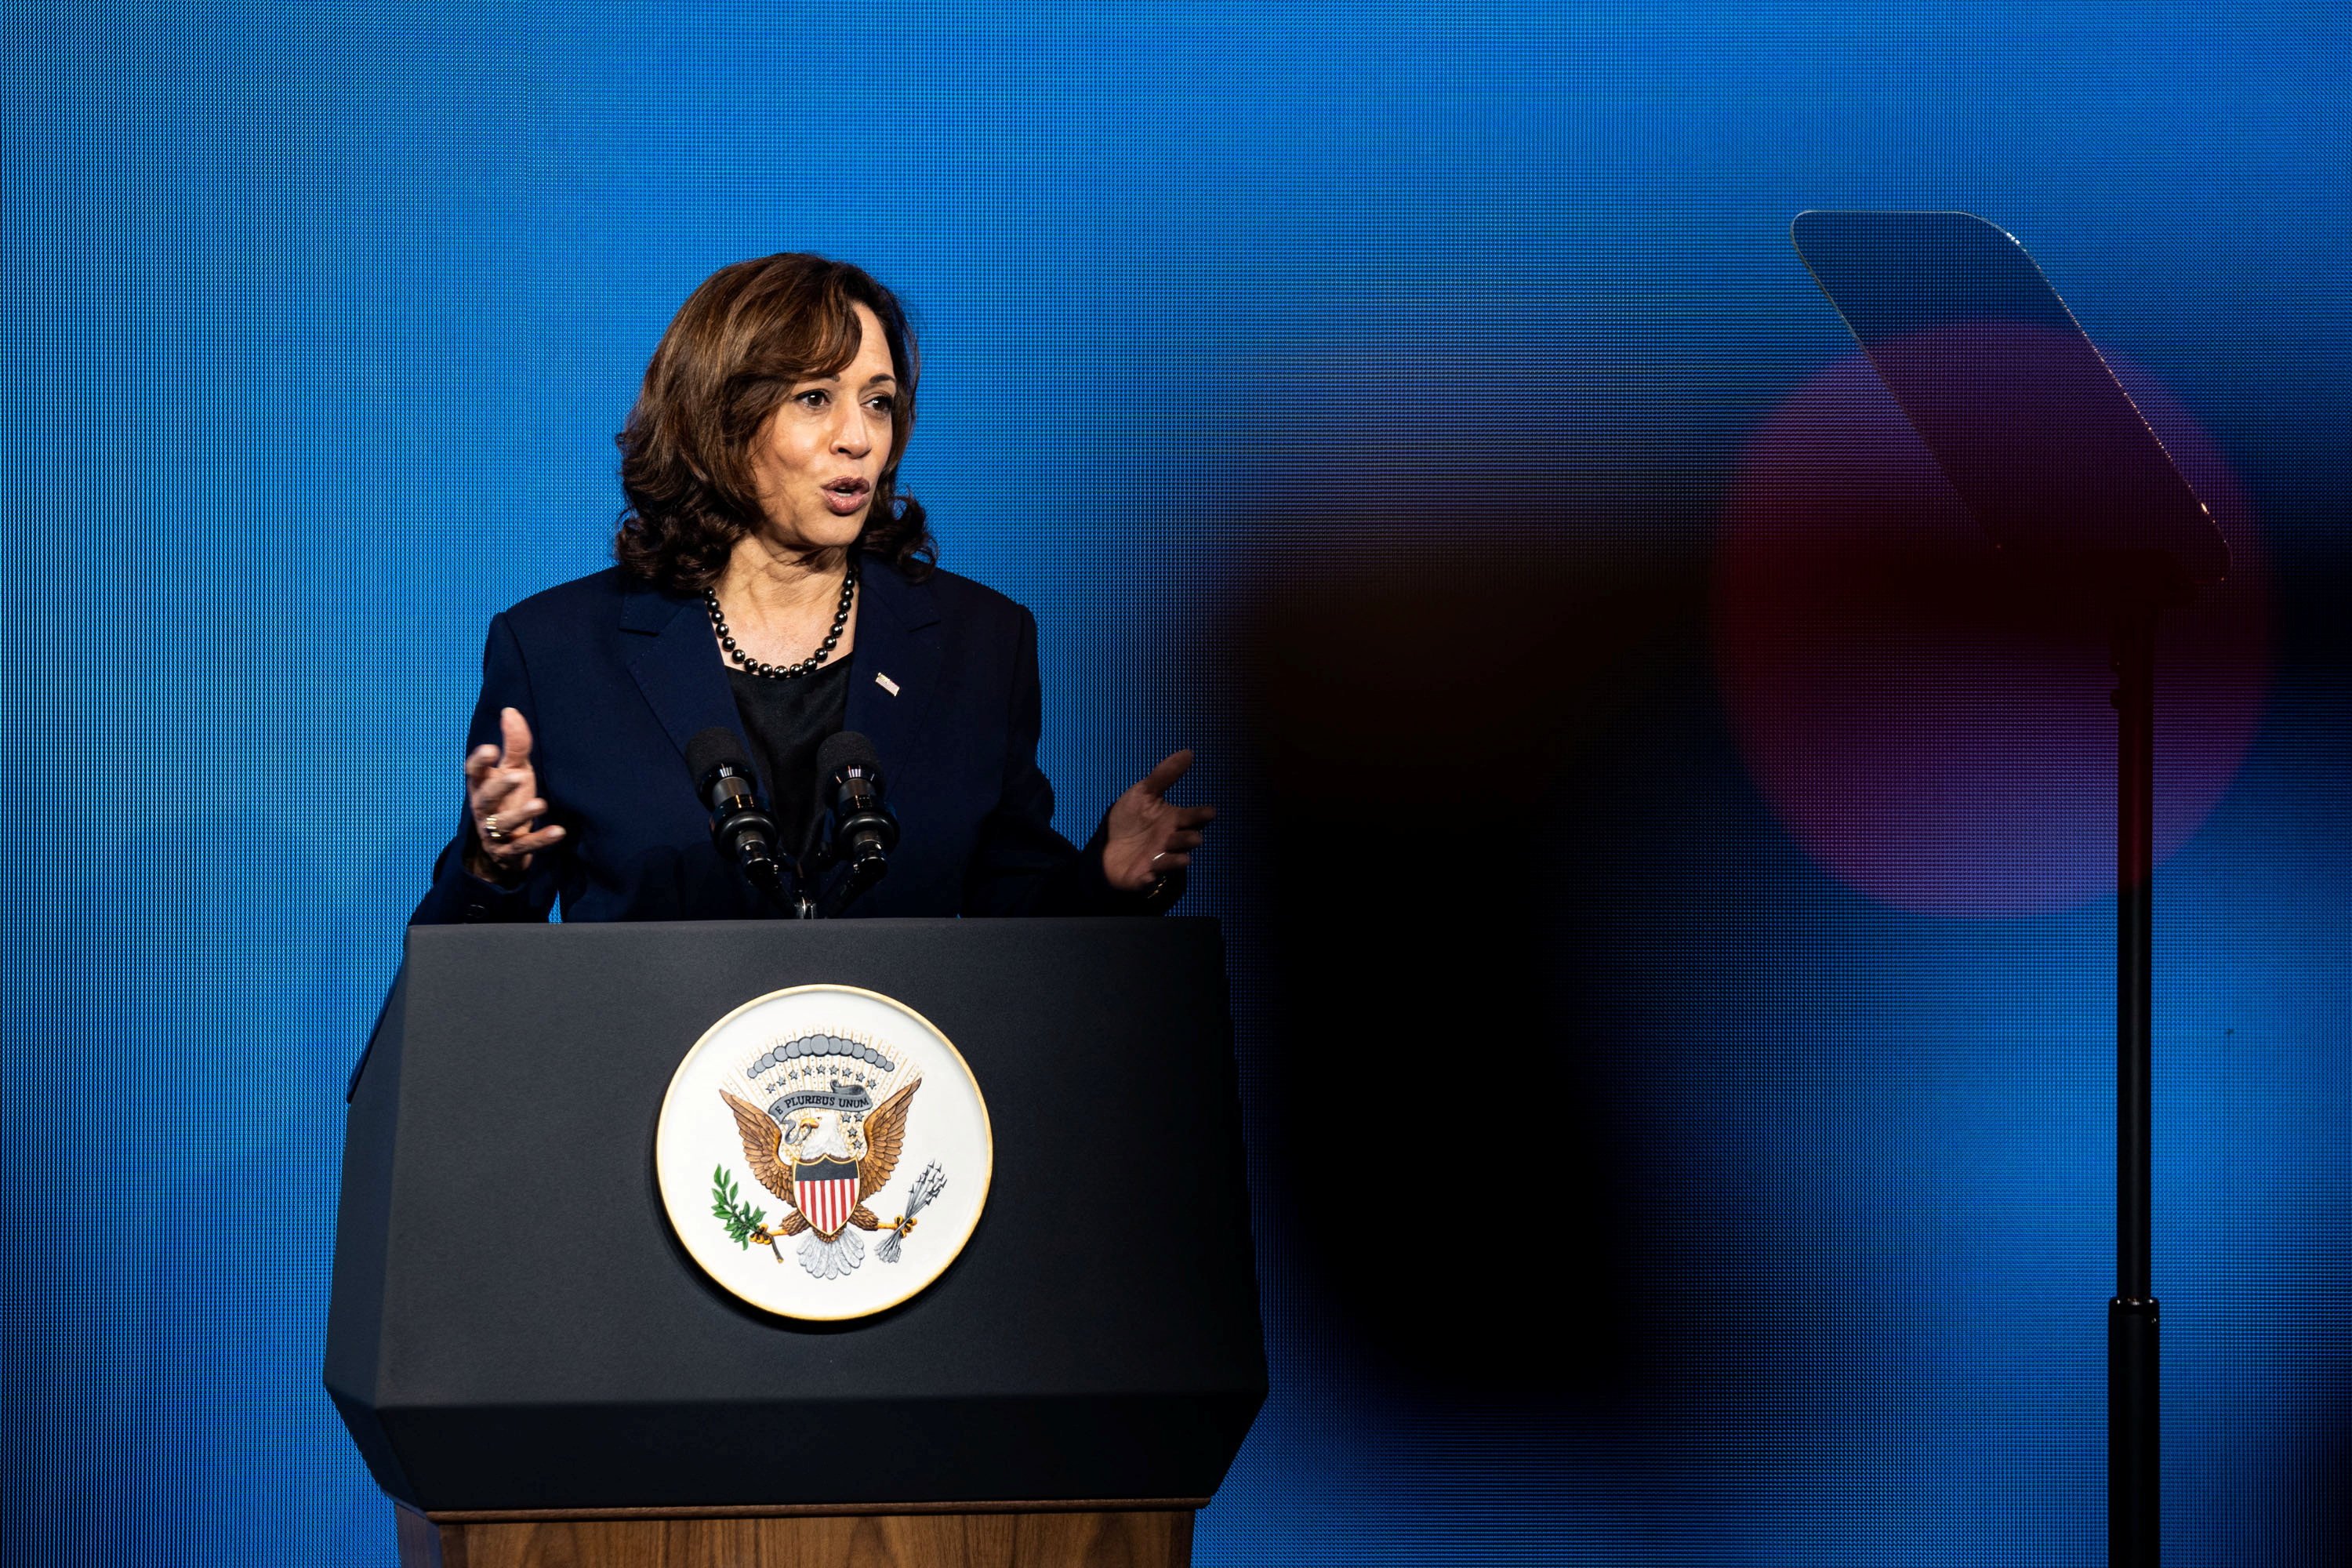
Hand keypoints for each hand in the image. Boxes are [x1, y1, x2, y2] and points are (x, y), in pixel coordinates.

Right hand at [462, 707, 563, 881]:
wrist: (504, 849)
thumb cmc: (510, 800)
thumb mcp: (514, 771)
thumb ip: (514, 745)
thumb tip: (509, 711)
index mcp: (481, 787)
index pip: (473, 773)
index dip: (479, 762)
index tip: (491, 749)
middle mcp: (484, 810)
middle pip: (485, 799)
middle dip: (499, 787)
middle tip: (517, 775)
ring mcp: (495, 833)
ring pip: (503, 825)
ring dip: (521, 814)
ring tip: (540, 803)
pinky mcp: (510, 852)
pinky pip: (524, 847)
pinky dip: (541, 839)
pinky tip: (559, 831)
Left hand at [1101, 750, 1214, 893]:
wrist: (1106, 843)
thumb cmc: (1130, 818)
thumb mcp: (1144, 792)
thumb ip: (1165, 774)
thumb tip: (1189, 752)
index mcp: (1173, 820)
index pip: (1192, 817)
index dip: (1201, 815)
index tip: (1209, 812)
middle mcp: (1170, 840)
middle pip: (1186, 840)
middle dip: (1190, 839)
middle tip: (1193, 837)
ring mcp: (1158, 858)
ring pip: (1173, 860)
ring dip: (1177, 859)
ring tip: (1183, 858)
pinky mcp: (1144, 875)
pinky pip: (1149, 877)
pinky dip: (1150, 877)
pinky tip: (1150, 874)